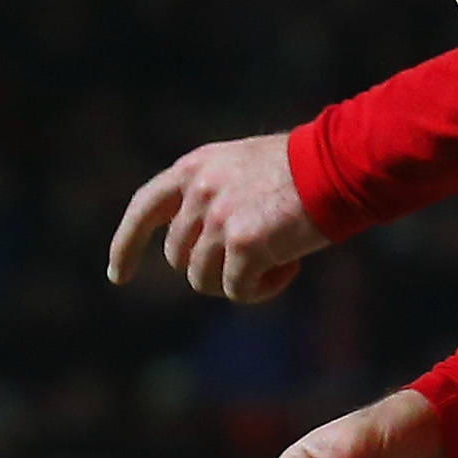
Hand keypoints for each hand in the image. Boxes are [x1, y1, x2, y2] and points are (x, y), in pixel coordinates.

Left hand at [107, 133, 328, 302]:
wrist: (339, 166)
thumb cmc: (302, 169)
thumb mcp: (241, 167)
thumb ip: (211, 196)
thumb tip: (195, 249)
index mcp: (195, 168)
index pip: (144, 208)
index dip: (126, 244)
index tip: (117, 275)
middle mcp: (199, 191)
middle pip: (179, 257)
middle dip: (210, 266)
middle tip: (252, 258)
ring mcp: (218, 218)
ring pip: (203, 280)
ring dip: (237, 280)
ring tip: (276, 262)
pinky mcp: (243, 245)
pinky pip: (237, 290)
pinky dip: (262, 289)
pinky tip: (290, 268)